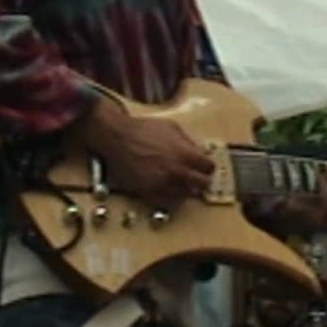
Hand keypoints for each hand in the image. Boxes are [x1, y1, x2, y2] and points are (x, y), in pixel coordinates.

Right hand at [66, 97, 215, 209]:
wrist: (118, 138)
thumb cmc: (143, 130)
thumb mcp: (172, 128)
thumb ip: (189, 142)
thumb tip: (199, 152)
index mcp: (186, 155)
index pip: (209, 168)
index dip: (207, 167)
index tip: (204, 167)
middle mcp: (178, 172)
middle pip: (202, 185)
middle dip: (201, 180)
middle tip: (196, 177)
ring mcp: (164, 184)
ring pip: (185, 195)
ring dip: (185, 188)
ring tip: (178, 180)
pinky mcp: (150, 192)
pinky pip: (167, 199)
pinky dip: (169, 194)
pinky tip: (164, 184)